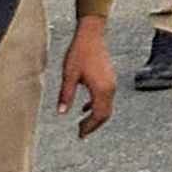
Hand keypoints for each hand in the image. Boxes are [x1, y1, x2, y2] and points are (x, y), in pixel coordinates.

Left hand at [58, 19, 118, 134]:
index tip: (80, 134)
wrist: (91, 36)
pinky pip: (105, 99)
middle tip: (81, 133)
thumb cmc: (79, 53)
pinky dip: (96, 107)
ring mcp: (111, 83)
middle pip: (105, 114)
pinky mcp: (108, 79)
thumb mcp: (68, 76)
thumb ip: (66, 95)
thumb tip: (61, 112)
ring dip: (95, 117)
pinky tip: (84, 108)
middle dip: (93, 125)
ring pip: (106, 107)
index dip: (90, 127)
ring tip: (82, 124)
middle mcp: (109, 88)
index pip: (98, 115)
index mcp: (101, 89)